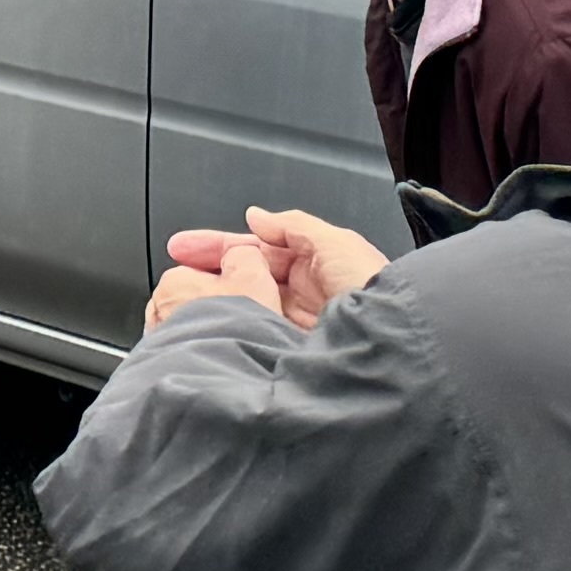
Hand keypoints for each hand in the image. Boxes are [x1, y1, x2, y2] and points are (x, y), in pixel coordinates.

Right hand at [156, 207, 392, 332]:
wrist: (394, 345)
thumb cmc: (377, 293)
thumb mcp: (336, 243)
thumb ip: (294, 225)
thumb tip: (257, 217)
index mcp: (314, 267)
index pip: (256, 251)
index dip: (218, 246)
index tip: (184, 248)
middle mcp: (304, 298)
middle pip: (245, 279)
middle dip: (210, 273)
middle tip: (176, 275)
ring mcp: (298, 328)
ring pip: (247, 307)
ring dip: (219, 301)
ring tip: (187, 299)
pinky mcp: (295, 354)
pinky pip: (255, 335)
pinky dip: (234, 328)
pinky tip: (215, 325)